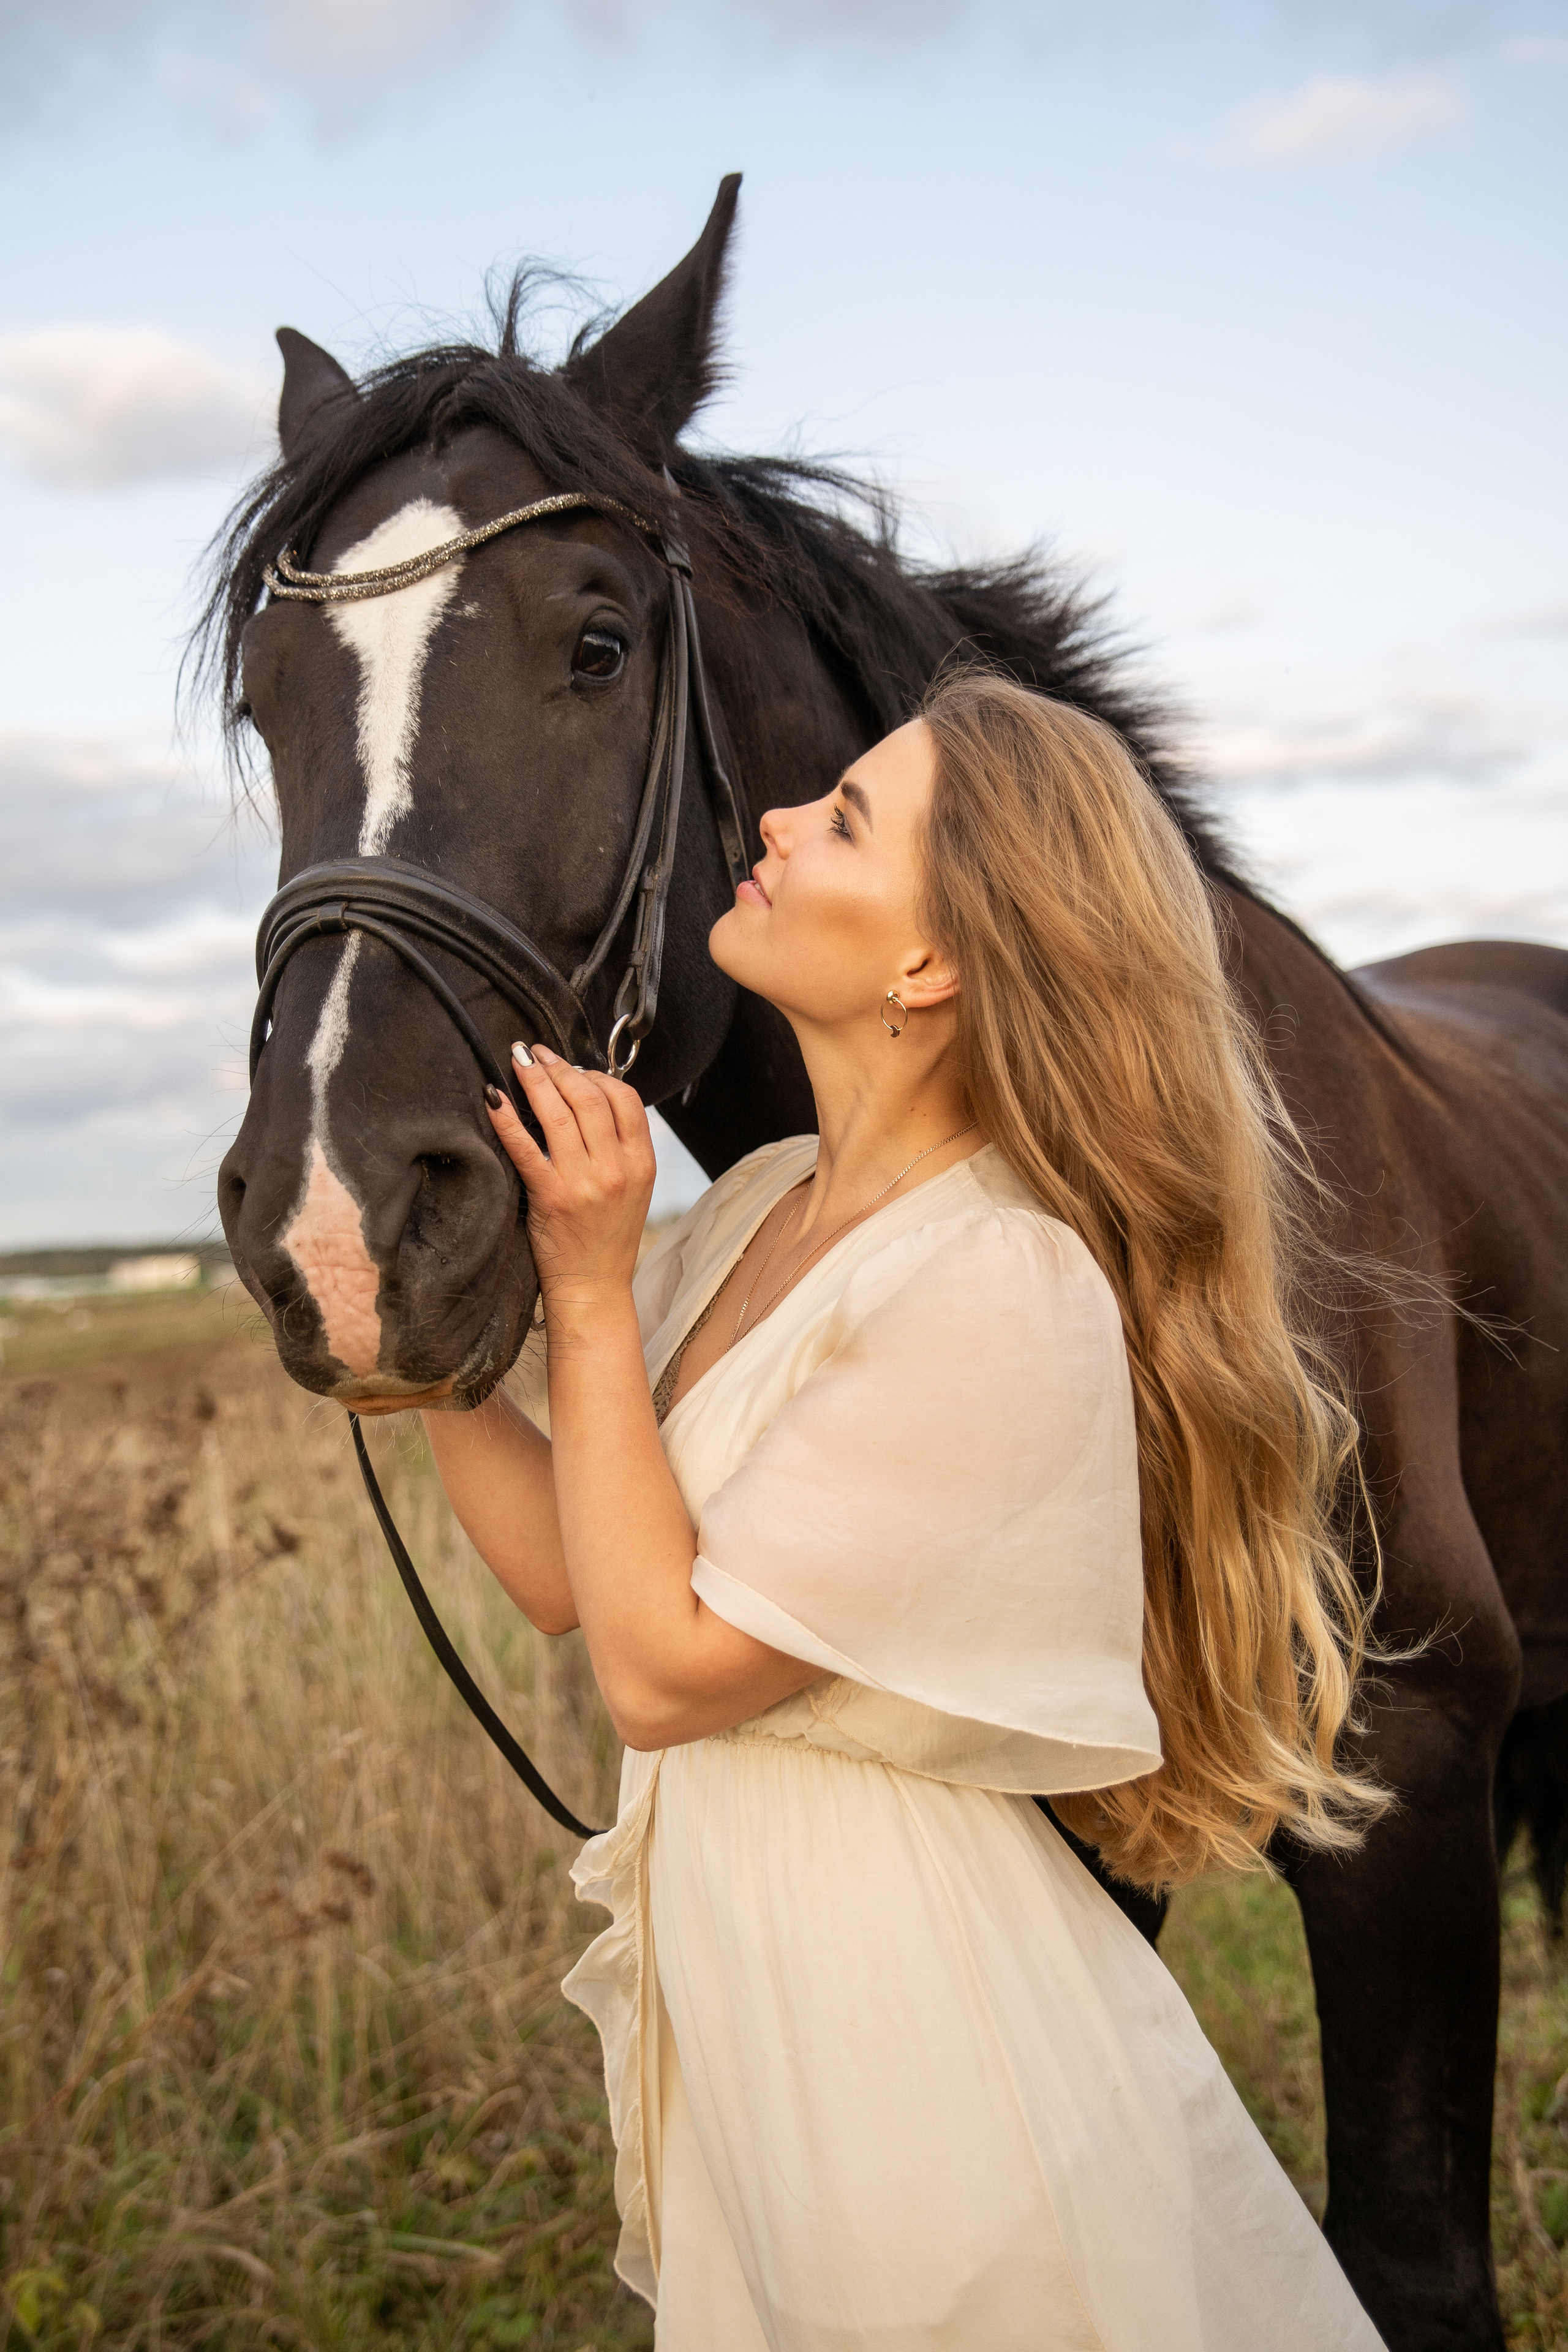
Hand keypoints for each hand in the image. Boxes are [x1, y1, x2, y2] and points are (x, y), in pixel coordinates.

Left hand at [486, 1045, 656, 1305]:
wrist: (595, 1287)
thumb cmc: (607, 1237)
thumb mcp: (632, 1188)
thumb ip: (620, 1146)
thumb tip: (590, 1098)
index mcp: (640, 1163)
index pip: (626, 1099)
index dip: (597, 1074)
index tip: (572, 1067)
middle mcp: (616, 1169)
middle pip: (590, 1098)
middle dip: (559, 1068)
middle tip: (536, 1052)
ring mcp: (584, 1183)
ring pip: (559, 1114)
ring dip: (534, 1079)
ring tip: (517, 1061)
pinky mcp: (550, 1198)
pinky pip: (525, 1148)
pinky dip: (507, 1119)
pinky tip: (493, 1099)